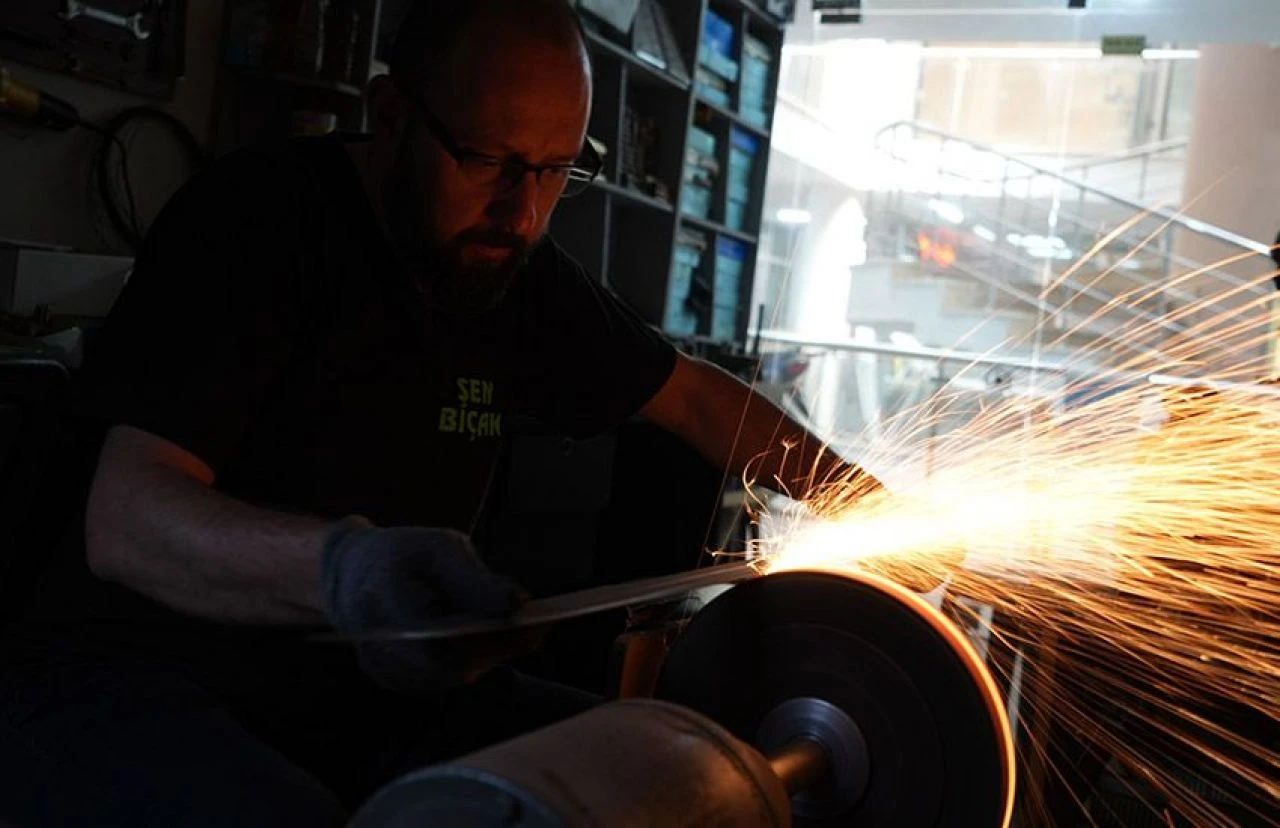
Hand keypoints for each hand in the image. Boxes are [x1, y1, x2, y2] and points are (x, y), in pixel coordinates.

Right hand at [320, 517, 524, 690]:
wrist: (353, 572)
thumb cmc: (403, 554)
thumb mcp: (439, 548)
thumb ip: (476, 580)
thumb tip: (518, 605)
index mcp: (382, 600)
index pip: (442, 637)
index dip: (491, 636)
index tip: (533, 622)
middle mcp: (377, 642)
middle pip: (453, 663)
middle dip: (499, 646)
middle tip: (539, 627)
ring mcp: (384, 667)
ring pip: (453, 676)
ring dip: (489, 655)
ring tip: (522, 629)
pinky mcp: (395, 679)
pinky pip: (445, 678)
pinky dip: (473, 659)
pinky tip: (492, 638)